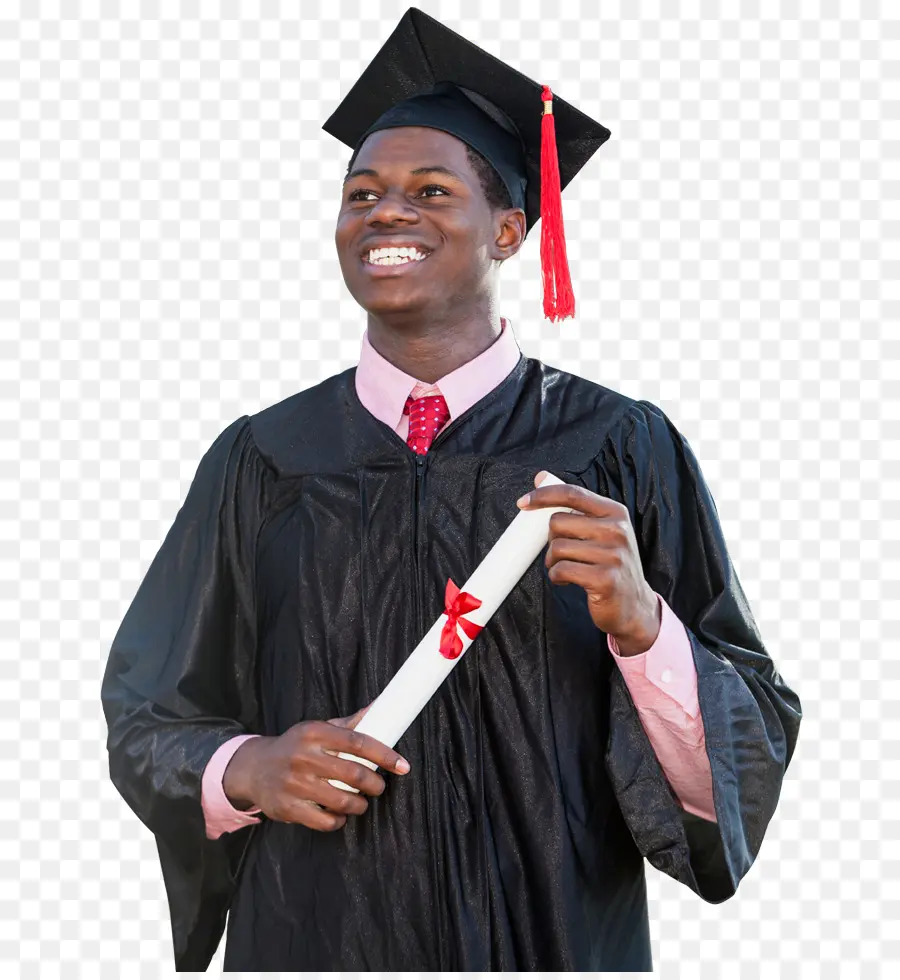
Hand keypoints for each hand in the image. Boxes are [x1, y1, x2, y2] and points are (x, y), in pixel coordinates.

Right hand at [222, 704, 411, 831]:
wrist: (254, 768)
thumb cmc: (295, 746)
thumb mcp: (317, 729)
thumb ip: (348, 724)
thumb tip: (379, 707)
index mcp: (314, 732)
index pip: (358, 742)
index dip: (384, 755)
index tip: (402, 765)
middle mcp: (303, 756)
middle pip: (353, 773)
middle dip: (374, 784)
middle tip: (378, 787)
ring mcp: (294, 783)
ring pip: (342, 800)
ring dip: (359, 804)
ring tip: (360, 802)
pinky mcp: (288, 808)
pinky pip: (324, 821)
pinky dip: (338, 820)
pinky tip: (339, 815)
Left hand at [516, 470, 661, 654]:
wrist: (634, 605)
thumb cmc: (610, 564)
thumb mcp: (602, 531)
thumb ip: (575, 506)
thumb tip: (540, 477)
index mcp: (615, 512)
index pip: (573, 493)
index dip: (544, 495)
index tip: (522, 502)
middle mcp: (618, 530)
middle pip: (558, 522)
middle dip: (551, 539)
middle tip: (561, 552)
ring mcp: (613, 555)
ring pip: (557, 548)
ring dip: (553, 561)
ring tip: (565, 568)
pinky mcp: (605, 579)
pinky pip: (561, 570)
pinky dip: (556, 576)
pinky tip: (568, 580)